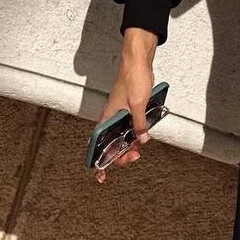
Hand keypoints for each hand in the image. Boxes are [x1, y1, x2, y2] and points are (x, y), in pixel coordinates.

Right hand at [92, 28, 157, 183]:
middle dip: (121, 155)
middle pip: (111, 145)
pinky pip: (129, 128)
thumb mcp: (138, 104)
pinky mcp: (128, 111)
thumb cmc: (133, 79)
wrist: (137, 62)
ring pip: (121, 138)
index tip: (101, 176)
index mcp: (106, 119)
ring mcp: (119, 115)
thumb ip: (140, 124)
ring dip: (129, 145)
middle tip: (134, 156)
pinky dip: (135, 134)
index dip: (97, 163)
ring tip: (139, 149)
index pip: (96, 146)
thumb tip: (142, 139)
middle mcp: (110, 119)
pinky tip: (142, 136)